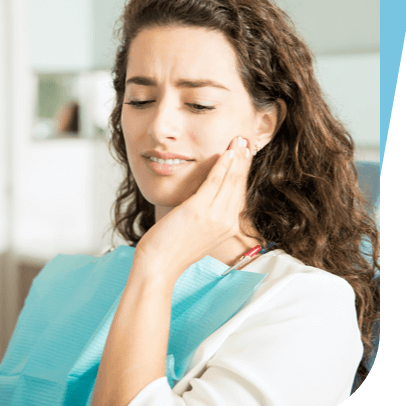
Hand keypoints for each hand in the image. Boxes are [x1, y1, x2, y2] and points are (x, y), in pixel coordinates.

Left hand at [133, 136, 253, 283]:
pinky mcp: (199, 210)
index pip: (239, 193)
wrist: (160, 265)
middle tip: (246, 141)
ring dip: (236, 158)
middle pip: (239, 185)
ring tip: (239, 141)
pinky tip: (226, 153)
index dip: (243, 172)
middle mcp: (226, 222)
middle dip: (243, 160)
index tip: (245, 155)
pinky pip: (215, 182)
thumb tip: (208, 194)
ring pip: (230, 180)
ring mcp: (214, 217)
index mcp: (228, 227)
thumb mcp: (198, 230)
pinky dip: (222, 165)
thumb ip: (208, 213)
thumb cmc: (173, 248)